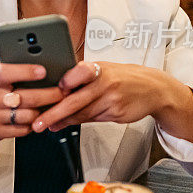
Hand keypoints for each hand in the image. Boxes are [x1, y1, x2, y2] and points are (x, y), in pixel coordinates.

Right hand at [0, 62, 64, 149]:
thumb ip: (7, 66)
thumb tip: (33, 56)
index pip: (7, 73)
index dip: (26, 71)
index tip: (43, 70)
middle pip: (27, 98)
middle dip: (50, 94)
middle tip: (63, 91)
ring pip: (28, 116)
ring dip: (43, 111)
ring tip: (52, 105)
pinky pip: (22, 130)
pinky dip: (33, 124)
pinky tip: (36, 117)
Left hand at [33, 61, 192, 146]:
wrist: (154, 88)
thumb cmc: (123, 77)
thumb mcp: (102, 70)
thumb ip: (80, 79)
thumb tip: (55, 91)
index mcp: (98, 68)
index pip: (80, 72)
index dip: (66, 81)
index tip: (53, 88)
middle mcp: (104, 82)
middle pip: (75, 100)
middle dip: (53, 112)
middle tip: (37, 121)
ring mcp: (111, 99)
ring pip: (81, 113)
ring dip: (61, 120)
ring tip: (46, 124)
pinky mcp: (116, 113)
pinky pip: (91, 119)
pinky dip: (76, 122)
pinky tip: (65, 123)